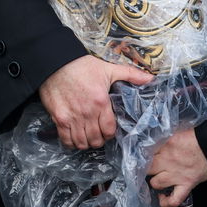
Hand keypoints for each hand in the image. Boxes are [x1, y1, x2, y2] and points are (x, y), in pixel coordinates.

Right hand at [39, 55, 153, 150]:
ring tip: (86, 136)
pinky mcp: (59, 118)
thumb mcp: (109, 68)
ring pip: (81, 143)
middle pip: (96, 140)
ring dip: (85, 143)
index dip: (110, 133)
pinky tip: (73, 136)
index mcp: (101, 102)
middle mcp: (87, 113)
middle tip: (97, 134)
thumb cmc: (82, 66)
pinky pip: (66, 140)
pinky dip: (70, 142)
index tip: (108, 130)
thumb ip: (131, 75)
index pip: (109, 130)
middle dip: (99, 140)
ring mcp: (72, 117)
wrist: (55, 63)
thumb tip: (151, 78)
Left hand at [146, 128, 206, 206]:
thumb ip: (167, 137)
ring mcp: (177, 174)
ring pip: (155, 182)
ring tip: (156, 179)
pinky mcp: (187, 185)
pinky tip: (162, 198)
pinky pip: (173, 200)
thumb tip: (156, 139)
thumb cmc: (202, 137)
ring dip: (154, 181)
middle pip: (148, 167)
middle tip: (148, 168)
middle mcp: (169, 160)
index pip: (146, 150)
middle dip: (146, 168)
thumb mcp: (180, 131)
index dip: (143, 154)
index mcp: (167, 143)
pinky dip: (166, 202)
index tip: (141, 156)